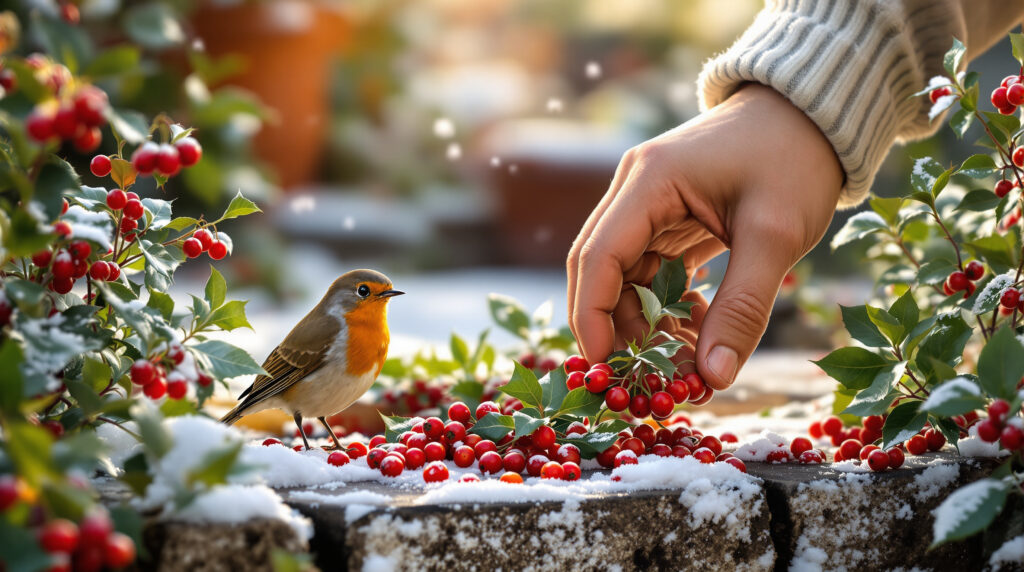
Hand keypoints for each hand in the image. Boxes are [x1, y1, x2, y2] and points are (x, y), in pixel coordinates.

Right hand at [566, 83, 842, 399]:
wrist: (814, 112)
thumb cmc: (795, 158)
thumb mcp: (776, 235)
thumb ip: (743, 308)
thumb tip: (714, 378)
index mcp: (648, 181)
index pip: (596, 258)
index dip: (592, 317)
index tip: (608, 369)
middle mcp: (635, 191)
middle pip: (603, 272)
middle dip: (621, 330)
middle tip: (651, 381)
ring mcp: (649, 205)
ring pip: (628, 279)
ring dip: (649, 324)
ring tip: (689, 365)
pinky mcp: (668, 218)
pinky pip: (653, 273)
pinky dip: (669, 308)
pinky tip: (700, 333)